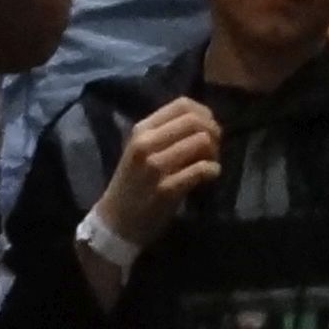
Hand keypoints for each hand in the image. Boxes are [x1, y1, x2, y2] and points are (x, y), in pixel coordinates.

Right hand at [98, 96, 220, 249]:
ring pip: (201, 141)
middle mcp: (146, 144)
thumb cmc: (132, 185)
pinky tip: (210, 176)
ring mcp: (155, 167)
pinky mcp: (165, 190)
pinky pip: (200, 169)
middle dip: (212, 132)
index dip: (204, 113)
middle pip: (195, 121)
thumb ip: (165, 132)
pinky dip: (212, 170)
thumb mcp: (140, 150)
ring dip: (214, 152)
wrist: (115, 224)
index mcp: (141, 130)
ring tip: (210, 164)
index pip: (182, 104)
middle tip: (213, 149)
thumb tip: (203, 120)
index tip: (207, 129)